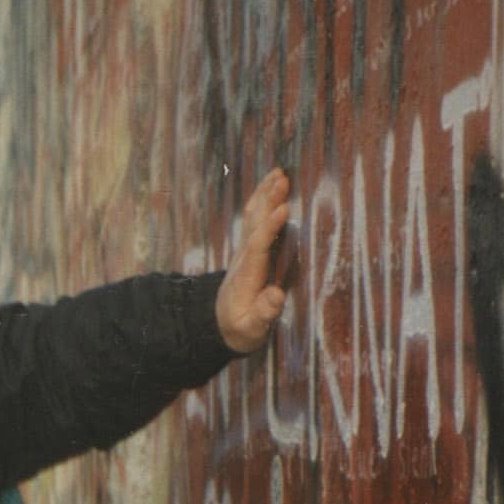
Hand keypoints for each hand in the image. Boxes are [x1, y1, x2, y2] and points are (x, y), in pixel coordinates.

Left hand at [215, 167, 292, 352]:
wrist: (220, 326)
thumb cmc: (240, 329)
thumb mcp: (250, 330)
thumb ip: (263, 314)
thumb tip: (277, 295)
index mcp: (248, 275)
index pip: (258, 245)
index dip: (270, 227)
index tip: (283, 209)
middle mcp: (244, 258)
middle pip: (254, 224)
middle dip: (268, 200)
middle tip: (282, 178)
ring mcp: (245, 252)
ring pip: (253, 217)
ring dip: (265, 195)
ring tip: (278, 173)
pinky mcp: (248, 250)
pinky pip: (254, 220)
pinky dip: (262, 201)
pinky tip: (270, 186)